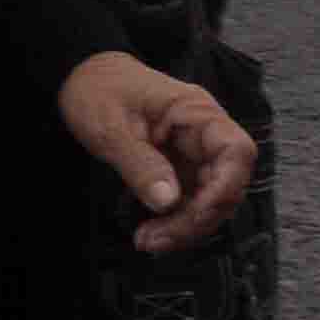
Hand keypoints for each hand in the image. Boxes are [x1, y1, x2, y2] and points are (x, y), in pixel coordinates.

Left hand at [57, 51, 259, 253]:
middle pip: (226, 183)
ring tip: (147, 240)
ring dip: (186, 226)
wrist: (83, 78)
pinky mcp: (179, 169)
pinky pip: (191, 200)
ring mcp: (193, 153)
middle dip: (198, 218)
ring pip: (211, 199)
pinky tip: (151, 233)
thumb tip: (168, 203)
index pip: (236, 151)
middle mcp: (203, 134)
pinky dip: (175, 221)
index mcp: (196, 112)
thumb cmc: (97, 92)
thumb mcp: (111, 129)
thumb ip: (141, 165)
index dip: (226, 188)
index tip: (194, 215)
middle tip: (155, 240)